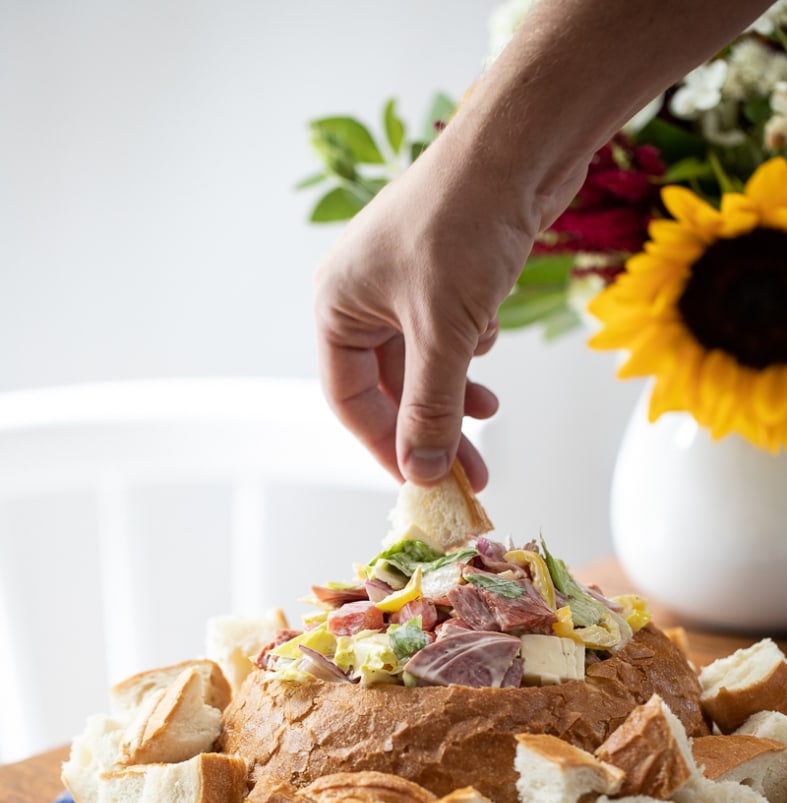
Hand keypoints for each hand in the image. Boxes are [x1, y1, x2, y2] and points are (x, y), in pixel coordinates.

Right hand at [313, 117, 536, 490]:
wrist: (519, 145)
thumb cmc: (465, 224)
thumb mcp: (444, 333)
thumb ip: (431, 409)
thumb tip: (425, 472)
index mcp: (337, 305)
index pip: (349, 399)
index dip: (385, 446)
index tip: (423, 482)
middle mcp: (362, 295)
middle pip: (390, 387)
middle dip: (433, 426)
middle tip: (472, 470)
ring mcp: (403, 284)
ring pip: (424, 364)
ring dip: (457, 389)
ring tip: (491, 407)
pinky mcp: (444, 274)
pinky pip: (450, 334)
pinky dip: (472, 346)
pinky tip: (492, 328)